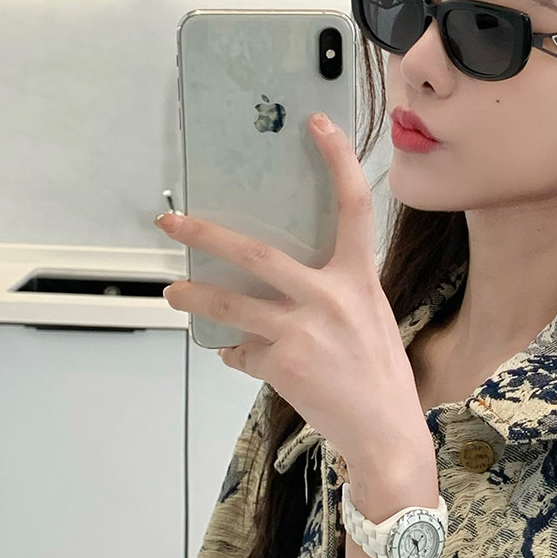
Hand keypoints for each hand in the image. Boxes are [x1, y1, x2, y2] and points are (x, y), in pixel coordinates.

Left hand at [157, 115, 434, 507]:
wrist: (385, 433)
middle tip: (171, 221)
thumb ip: (333, 291)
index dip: (337, 160)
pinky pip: (242, 351)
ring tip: (173, 292)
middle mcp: (330, 298)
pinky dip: (237, 353)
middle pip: (256, 252)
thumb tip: (280, 278)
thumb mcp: (368, 318)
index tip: (317, 124)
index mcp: (359, 279)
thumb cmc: (378, 375)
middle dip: (206, 234)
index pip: (353, 207)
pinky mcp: (282, 365)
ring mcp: (302, 332)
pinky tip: (242, 356)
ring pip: (230, 303)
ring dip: (194, 296)